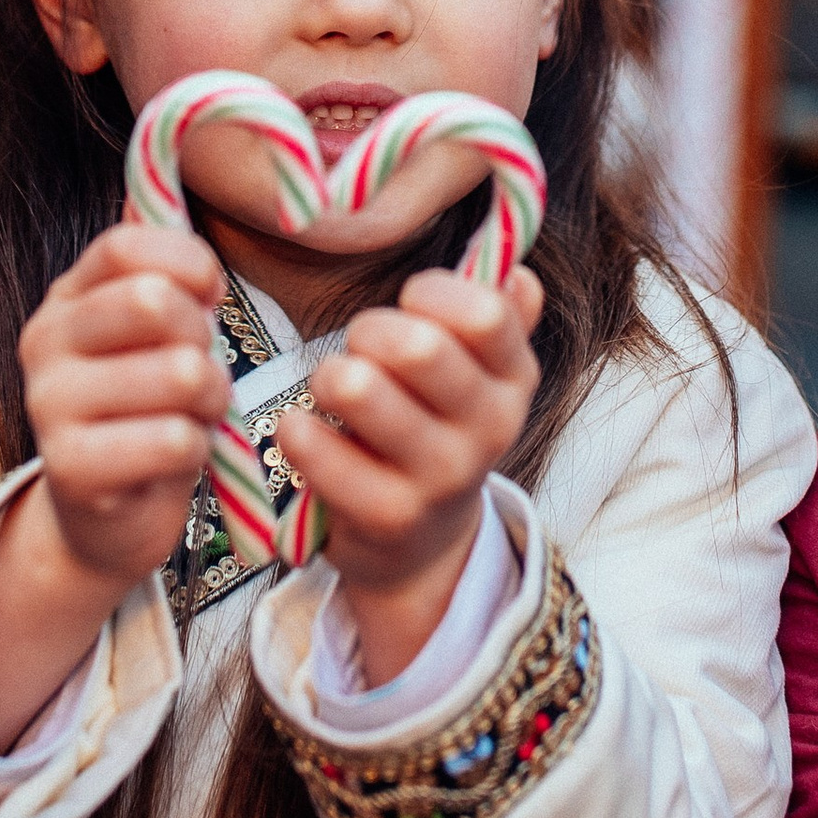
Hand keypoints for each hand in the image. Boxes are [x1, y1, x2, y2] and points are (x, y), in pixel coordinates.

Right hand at [0, 223, 228, 751]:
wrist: (106, 515)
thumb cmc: (147, 409)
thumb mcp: (157, 337)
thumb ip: (172, 287)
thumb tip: (204, 275)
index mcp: (65, 297)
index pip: (125, 245)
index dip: (188, 261)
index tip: (211, 293)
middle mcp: (44, 341)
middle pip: (153, 300)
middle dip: (204, 337)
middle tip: (203, 370)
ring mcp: (49, 405)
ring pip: (179, 372)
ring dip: (212, 397)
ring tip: (196, 415)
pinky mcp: (69, 468)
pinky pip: (173, 438)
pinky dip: (197, 448)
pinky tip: (177, 455)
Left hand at [275, 264, 543, 686]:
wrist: (421, 542)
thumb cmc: (437, 426)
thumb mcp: (479, 376)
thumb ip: (500, 319)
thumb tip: (519, 274)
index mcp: (514, 380)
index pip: (486, 315)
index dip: (434, 292)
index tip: (410, 300)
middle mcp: (490, 430)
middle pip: (419, 347)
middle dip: (370, 330)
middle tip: (360, 346)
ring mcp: (440, 478)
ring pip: (361, 389)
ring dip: (331, 374)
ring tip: (333, 385)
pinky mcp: (387, 517)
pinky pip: (321, 453)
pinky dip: (298, 430)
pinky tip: (299, 428)